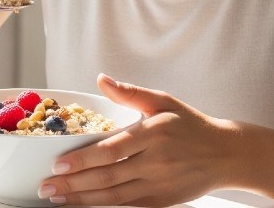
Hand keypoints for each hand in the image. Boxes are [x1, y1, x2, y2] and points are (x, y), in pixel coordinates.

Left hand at [37, 74, 238, 206]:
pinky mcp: (163, 201)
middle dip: (74, 184)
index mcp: (153, 134)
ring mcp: (159, 184)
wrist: (226, 154)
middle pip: (108, 176)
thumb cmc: (190, 124)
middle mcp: (156, 161)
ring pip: (115, 197)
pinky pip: (129, 207)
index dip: (83, 159)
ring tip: (58, 199)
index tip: (58, 164)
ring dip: (83, 200)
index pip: (111, 150)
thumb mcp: (163, 101)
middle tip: (46, 187)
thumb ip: (130, 93)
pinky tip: (85, 207)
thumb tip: (101, 79)